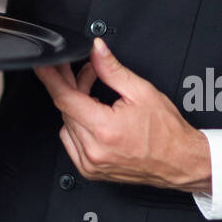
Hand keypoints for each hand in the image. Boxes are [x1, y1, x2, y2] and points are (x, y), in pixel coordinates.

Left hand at [33, 37, 211, 193]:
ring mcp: (90, 163)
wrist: (179, 161)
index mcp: (105, 129)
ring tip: (95, 94)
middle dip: (72, 85)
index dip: (51, 77)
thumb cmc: (166, 132)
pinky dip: (77, 125)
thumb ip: (112, 69)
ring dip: (75, 105)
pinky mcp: (90, 171)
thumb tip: (96, 50)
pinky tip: (93, 115)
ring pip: (66, 124)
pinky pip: (71, 141)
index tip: (43, 65)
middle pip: (65, 108)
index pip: (65, 97)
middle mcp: (93, 149)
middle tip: (86, 71)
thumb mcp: (141, 91)